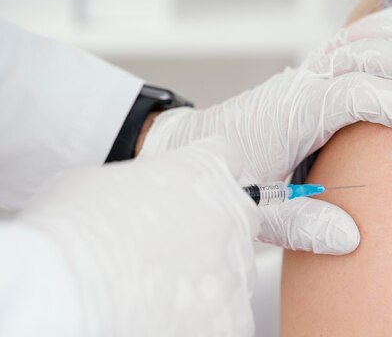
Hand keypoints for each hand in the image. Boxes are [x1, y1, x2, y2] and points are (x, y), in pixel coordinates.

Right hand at [18, 138, 258, 334]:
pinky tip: (172, 317)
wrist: (65, 290)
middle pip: (239, 216)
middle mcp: (230, 216)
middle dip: (214, 228)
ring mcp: (234, 270)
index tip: (193, 190)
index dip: (206, 175)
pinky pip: (231, 317)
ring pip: (237, 270)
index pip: (226, 158)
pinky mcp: (231, 320)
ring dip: (210, 277)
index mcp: (203, 170)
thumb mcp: (104, 180)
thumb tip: (142, 198)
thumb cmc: (72, 230)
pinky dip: (207, 319)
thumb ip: (144, 184)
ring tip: (164, 289)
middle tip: (175, 247)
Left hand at [140, 6, 391, 254]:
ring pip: (358, 41)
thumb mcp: (258, 212)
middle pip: (366, 60)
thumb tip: (351, 238)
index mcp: (290, 116)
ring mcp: (303, 75)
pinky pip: (347, 43)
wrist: (195, 156)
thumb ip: (301, 224)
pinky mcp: (306, 75)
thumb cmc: (227, 184)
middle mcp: (299, 86)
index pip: (356, 97)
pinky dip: (380, 30)